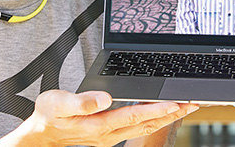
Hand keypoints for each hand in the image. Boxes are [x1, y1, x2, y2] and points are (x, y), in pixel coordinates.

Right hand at [0, 90, 198, 146]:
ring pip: (145, 126)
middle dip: (172, 114)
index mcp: (99, 126)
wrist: (41, 133)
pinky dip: (154, 118)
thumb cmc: (48, 116)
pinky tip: (161, 112)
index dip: (156, 109)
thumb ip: (81, 102)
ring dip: (167, 117)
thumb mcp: (57, 104)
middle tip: (193, 103)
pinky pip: (138, 125)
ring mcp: (111, 135)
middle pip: (147, 124)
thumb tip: (105, 98)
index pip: (134, 116)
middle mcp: (109, 134)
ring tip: (185, 106)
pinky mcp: (111, 133)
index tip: (175, 103)